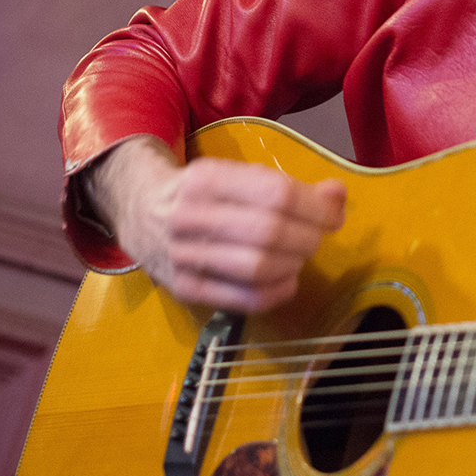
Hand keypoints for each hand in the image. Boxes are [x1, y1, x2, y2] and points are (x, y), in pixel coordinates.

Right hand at [85, 136, 346, 312]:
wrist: (138, 212)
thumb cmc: (202, 193)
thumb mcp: (237, 176)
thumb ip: (290, 187)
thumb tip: (336, 196)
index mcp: (207, 179)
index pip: (276, 194)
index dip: (316, 208)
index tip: (332, 214)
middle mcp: (190, 216)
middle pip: (269, 232)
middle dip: (308, 237)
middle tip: (316, 237)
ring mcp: (183, 256)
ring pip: (257, 267)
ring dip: (294, 264)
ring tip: (298, 256)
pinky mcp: (183, 289)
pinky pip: (243, 299)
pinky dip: (277, 293)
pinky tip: (286, 280)